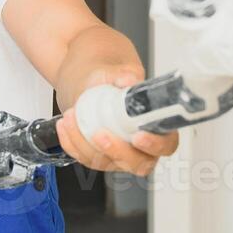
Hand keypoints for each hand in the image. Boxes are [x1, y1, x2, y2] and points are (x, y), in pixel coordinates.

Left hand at [54, 68, 179, 175]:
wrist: (90, 77)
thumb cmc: (110, 75)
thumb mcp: (119, 69)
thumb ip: (125, 75)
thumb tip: (129, 81)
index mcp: (156, 124)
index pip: (166, 144)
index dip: (156, 145)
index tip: (139, 136)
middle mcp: (140, 145)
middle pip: (138, 164)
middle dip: (117, 152)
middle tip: (100, 133)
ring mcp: (118, 153)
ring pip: (105, 163)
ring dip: (85, 144)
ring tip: (72, 116)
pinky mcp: (97, 155)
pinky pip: (85, 157)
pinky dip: (72, 143)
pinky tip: (65, 125)